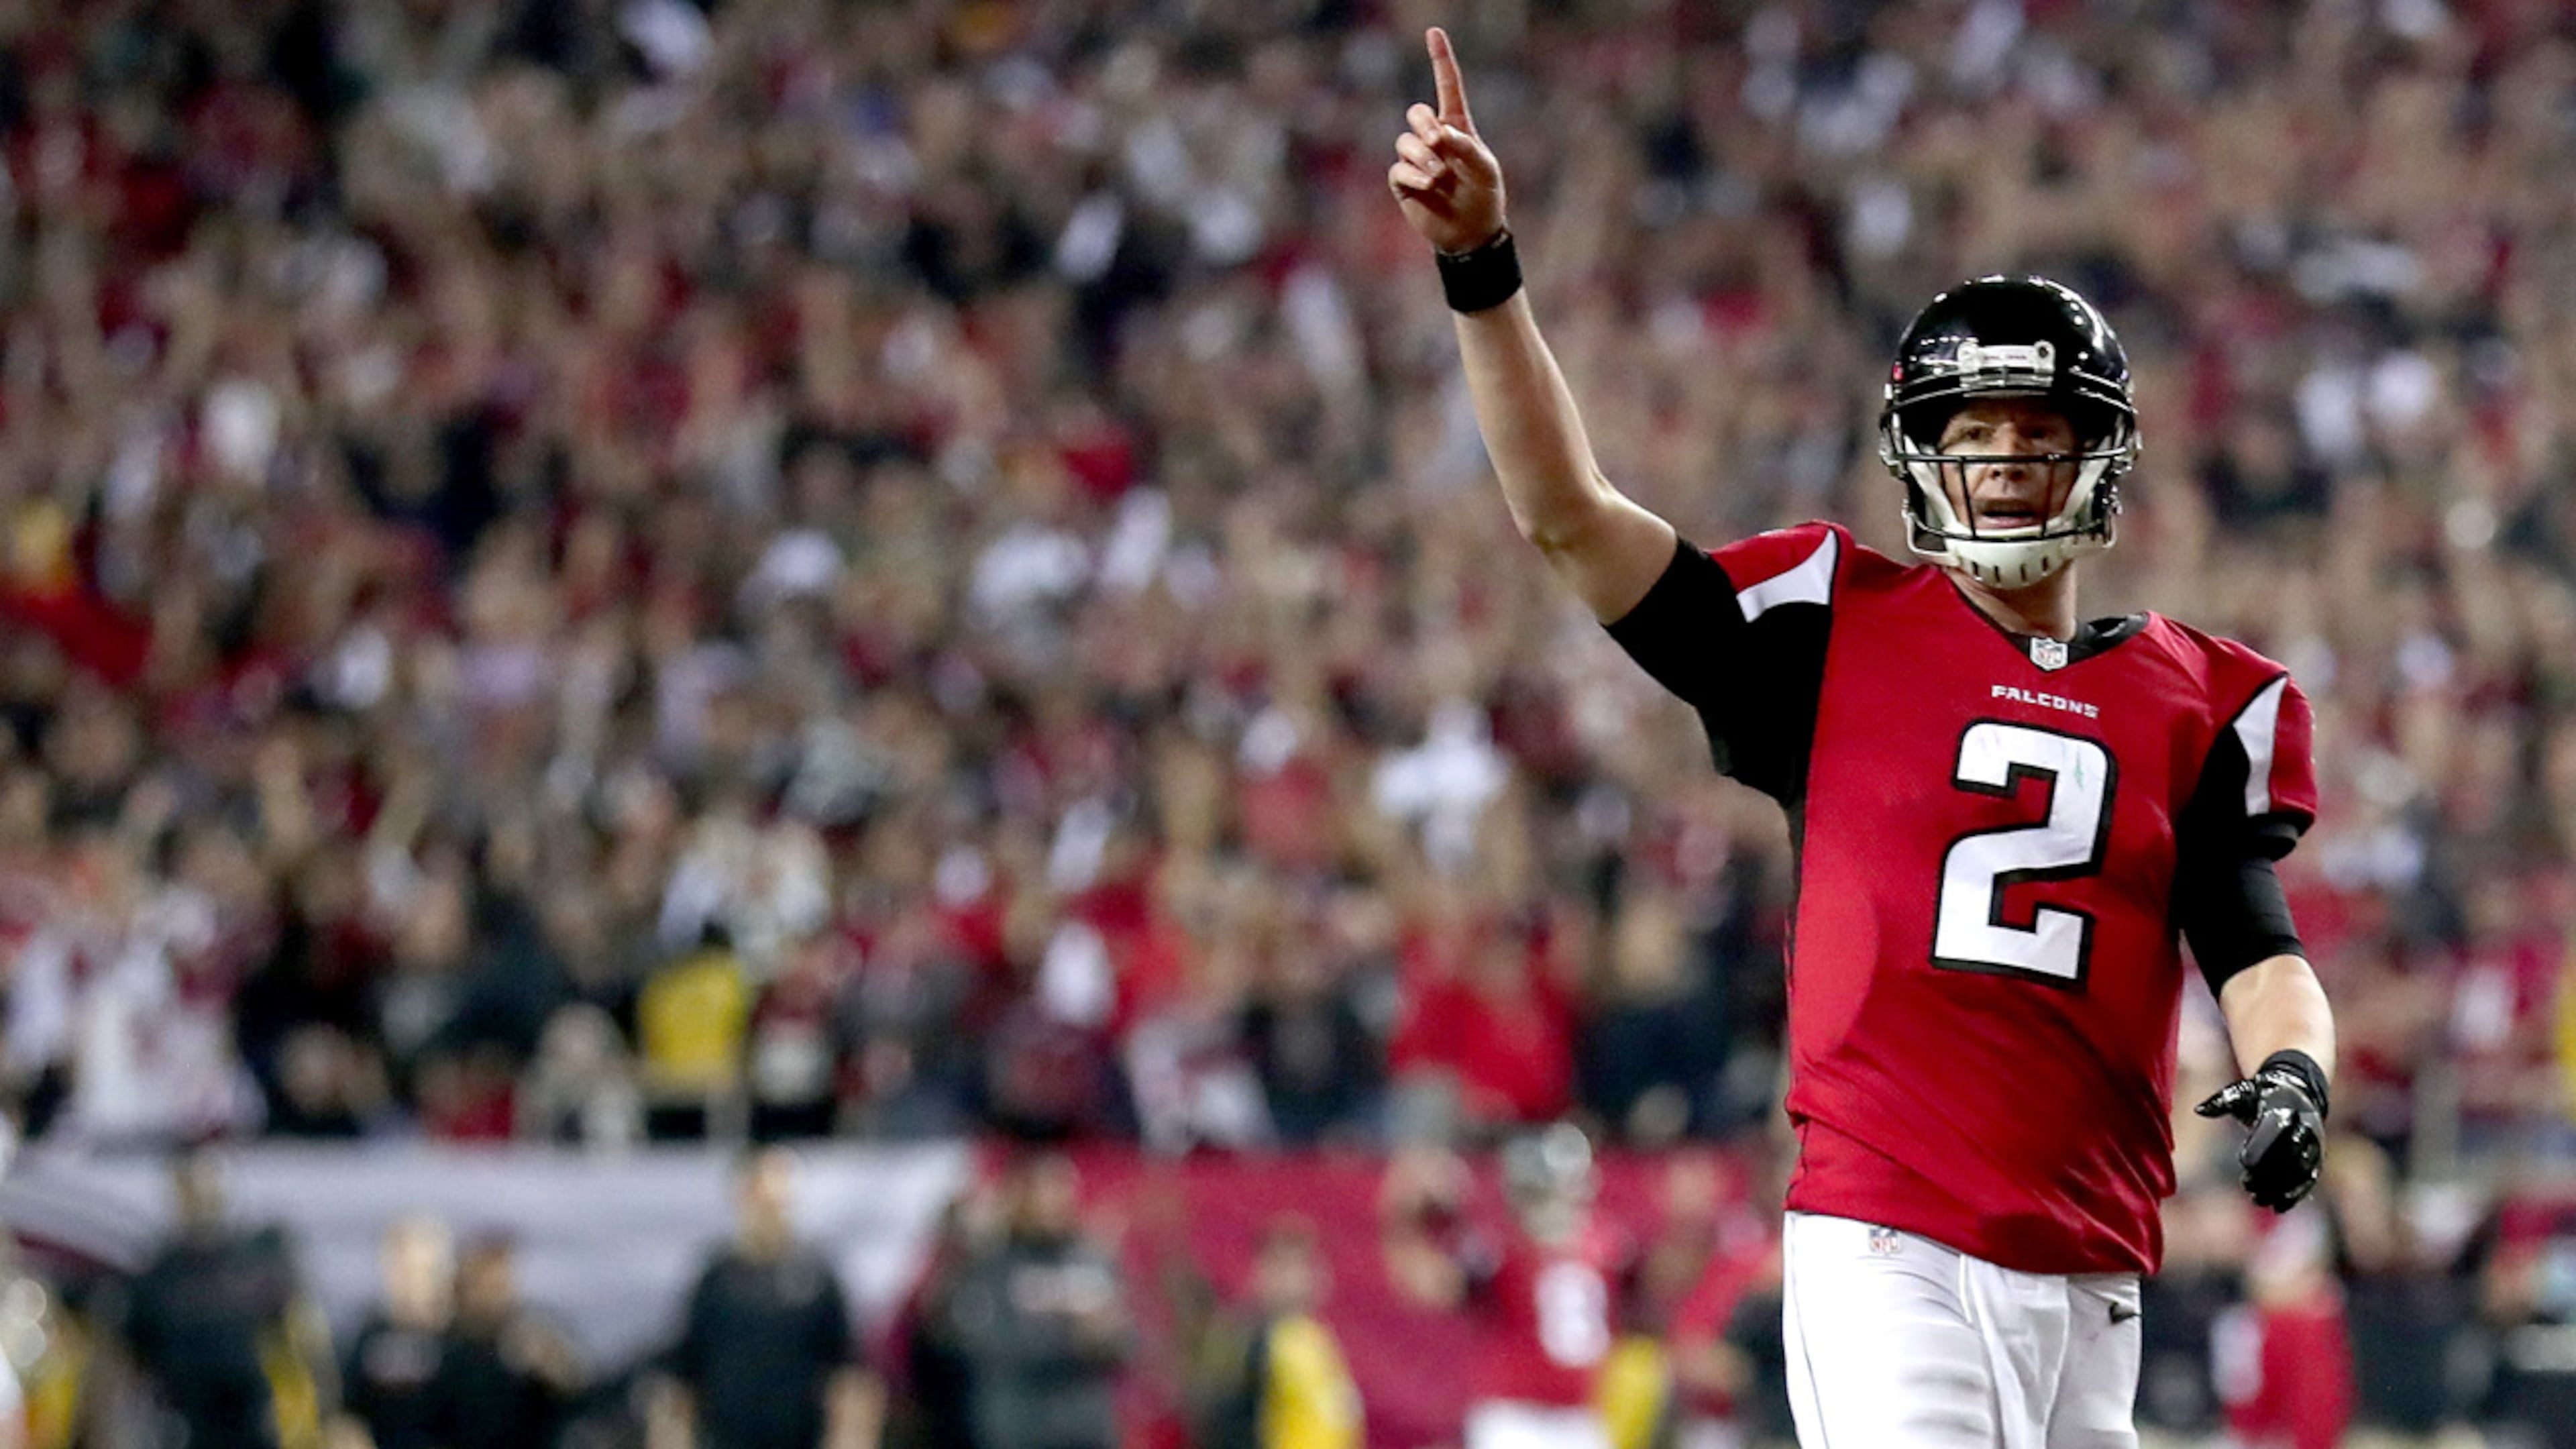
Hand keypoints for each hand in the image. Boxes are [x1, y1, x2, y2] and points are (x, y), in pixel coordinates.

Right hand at [1389, 28, 1506, 254]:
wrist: (1471, 233)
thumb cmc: (1484, 196)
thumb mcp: (1486, 170)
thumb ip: (1467, 148)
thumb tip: (1440, 135)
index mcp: (1457, 127)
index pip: (1447, 86)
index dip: (1440, 59)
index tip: (1434, 32)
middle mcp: (1434, 139)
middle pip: (1417, 113)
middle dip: (1425, 123)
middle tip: (1439, 142)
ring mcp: (1417, 160)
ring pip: (1406, 142)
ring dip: (1422, 156)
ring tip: (1439, 176)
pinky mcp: (1404, 183)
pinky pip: (1398, 169)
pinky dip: (1412, 174)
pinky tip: (1427, 183)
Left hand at [2194, 1056, 2325, 1211]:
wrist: (2297, 1095)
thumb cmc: (2260, 1096)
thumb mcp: (2241, 1094)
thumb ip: (2222, 1102)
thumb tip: (2199, 1109)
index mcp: (2284, 1107)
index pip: (2275, 1128)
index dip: (2262, 1146)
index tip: (2244, 1163)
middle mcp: (2304, 1126)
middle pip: (2291, 1153)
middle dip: (2270, 1172)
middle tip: (2246, 1186)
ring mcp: (2313, 1144)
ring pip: (2302, 1169)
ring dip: (2281, 1187)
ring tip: (2257, 1200)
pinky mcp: (2317, 1159)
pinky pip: (2310, 1179)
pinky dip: (2296, 1195)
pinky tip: (2278, 1207)